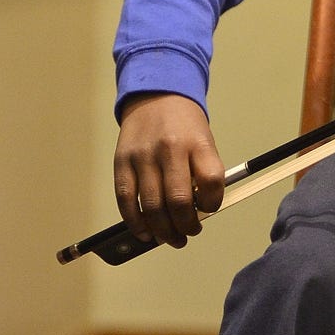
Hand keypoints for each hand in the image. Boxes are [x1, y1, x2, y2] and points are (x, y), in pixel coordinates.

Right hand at [113, 93, 224, 248]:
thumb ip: (203, 174)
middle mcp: (170, 149)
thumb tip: (198, 214)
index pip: (211, 182)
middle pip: (179, 201)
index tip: (208, 210)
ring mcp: (143, 156)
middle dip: (186, 227)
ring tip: (170, 237)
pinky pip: (126, 200)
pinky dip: (135, 222)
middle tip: (189, 234)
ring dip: (162, 231)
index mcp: (197, 143)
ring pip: (152, 206)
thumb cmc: (184, 126)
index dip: (213, 204)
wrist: (156, 96)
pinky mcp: (122, 162)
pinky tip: (144, 232)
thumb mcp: (204, 142)